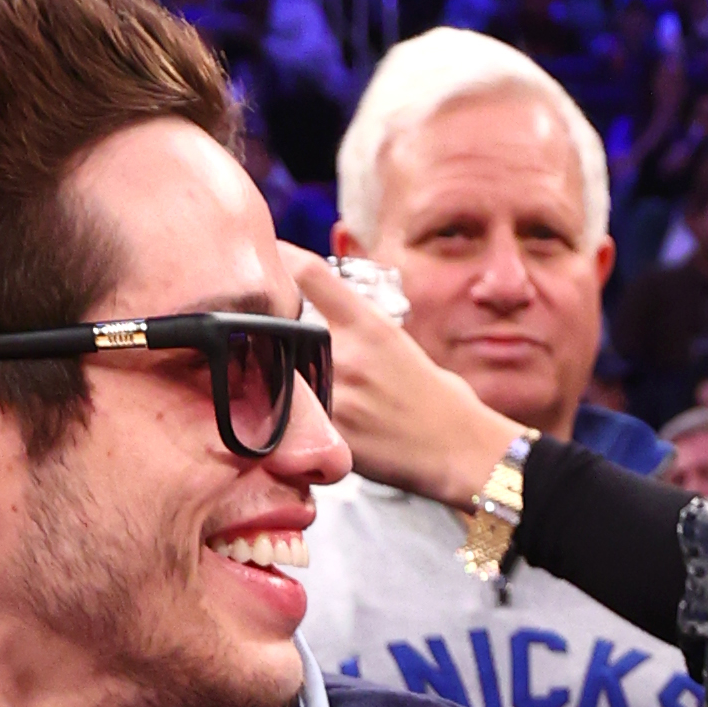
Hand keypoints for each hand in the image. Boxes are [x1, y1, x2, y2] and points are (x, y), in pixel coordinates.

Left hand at [284, 255, 519, 509]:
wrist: (458, 448)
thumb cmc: (430, 395)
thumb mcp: (395, 340)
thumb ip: (350, 322)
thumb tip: (309, 306)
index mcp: (367, 323)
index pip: (307, 272)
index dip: (277, 258)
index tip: (263, 258)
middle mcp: (347, 353)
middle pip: (278, 321)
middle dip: (261, 324)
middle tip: (249, 325)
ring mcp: (336, 394)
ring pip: (275, 370)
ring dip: (263, 370)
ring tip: (260, 374)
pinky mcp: (329, 434)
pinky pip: (288, 417)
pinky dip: (279, 413)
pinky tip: (282, 414)